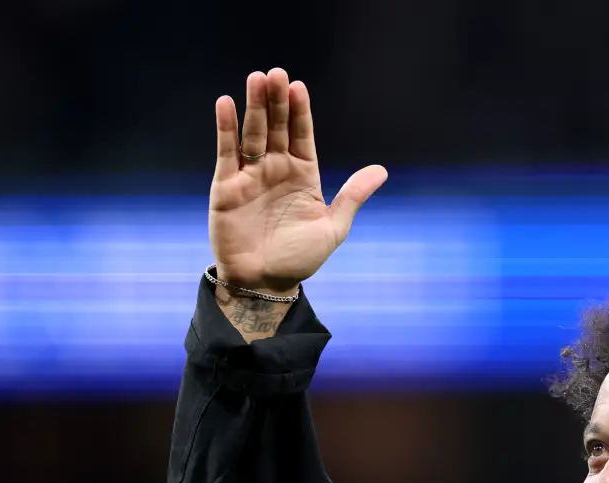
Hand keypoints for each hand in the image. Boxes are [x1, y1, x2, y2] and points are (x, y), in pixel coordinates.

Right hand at [208, 68, 387, 292]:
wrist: (264, 283)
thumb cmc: (299, 258)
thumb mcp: (333, 227)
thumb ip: (352, 196)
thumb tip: (382, 170)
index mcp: (303, 175)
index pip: (301, 135)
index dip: (299, 112)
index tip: (298, 87)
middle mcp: (276, 169)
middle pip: (276, 127)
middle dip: (275, 101)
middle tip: (275, 74)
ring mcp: (250, 175)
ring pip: (252, 134)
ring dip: (253, 107)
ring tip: (256, 79)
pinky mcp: (226, 186)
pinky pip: (226, 152)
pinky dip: (225, 128)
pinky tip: (227, 104)